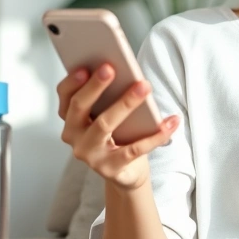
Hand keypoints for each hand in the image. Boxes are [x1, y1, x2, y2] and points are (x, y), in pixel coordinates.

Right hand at [57, 63, 179, 191]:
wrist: (126, 172)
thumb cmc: (118, 135)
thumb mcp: (109, 114)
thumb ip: (109, 96)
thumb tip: (124, 71)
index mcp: (72, 119)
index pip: (66, 97)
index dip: (72, 81)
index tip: (84, 66)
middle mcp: (75, 137)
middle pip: (80, 108)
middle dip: (95, 86)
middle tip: (111, 68)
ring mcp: (91, 155)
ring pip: (105, 125)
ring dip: (125, 103)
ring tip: (145, 86)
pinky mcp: (111, 168)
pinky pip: (136, 148)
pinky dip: (156, 134)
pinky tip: (171, 121)